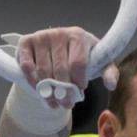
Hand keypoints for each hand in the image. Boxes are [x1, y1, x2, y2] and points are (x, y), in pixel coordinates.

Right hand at [3, 27, 119, 108]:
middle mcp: (59, 33)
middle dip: (64, 91)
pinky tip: (40, 90)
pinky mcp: (26, 42)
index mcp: (78, 35)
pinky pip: (27, 66)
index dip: (78, 81)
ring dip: (48, 91)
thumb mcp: (99, 62)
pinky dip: (32, 81)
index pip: (78, 63)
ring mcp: (41, 36)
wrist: (60, 46)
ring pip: (43, 71)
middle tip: (66, 104)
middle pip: (60, 69)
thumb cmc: (82, 55)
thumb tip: (111, 85)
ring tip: (54, 102)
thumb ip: (109, 73)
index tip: (80, 91)